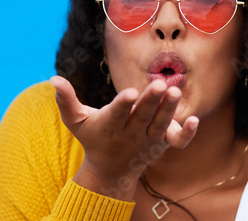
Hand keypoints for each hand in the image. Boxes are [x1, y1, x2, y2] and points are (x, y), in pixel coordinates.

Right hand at [50, 76, 197, 199]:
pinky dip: (186, 134)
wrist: (111, 169)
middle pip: (142, 117)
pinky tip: (194, 120)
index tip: (130, 92)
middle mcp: (130, 134)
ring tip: (175, 90)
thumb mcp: (76, 121)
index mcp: (109, 127)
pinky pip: (177, 141)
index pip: (117, 114)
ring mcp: (148, 140)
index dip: (123, 104)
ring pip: (160, 124)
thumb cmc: (92, 138)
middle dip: (151, 101)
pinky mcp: (162, 143)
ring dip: (169, 109)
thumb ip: (66, 101)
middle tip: (160, 85)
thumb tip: (53, 78)